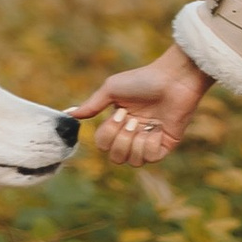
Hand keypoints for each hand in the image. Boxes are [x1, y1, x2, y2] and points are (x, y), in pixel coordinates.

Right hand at [73, 47, 208, 164]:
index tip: (121, 112)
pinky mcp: (165, 145)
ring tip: (144, 124)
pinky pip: (150, 159)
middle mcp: (133, 135)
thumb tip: (69, 114)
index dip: (108, 133)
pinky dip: (150, 144)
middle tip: (131, 120)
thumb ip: (92, 105)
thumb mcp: (112, 89)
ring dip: (134, 142)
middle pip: (115, 158)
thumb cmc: (143, 79)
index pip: (103, 144)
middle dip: (120, 140)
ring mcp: (149, 141)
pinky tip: (157, 128)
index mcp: (119, 123)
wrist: (173, 78)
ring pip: (132, 162)